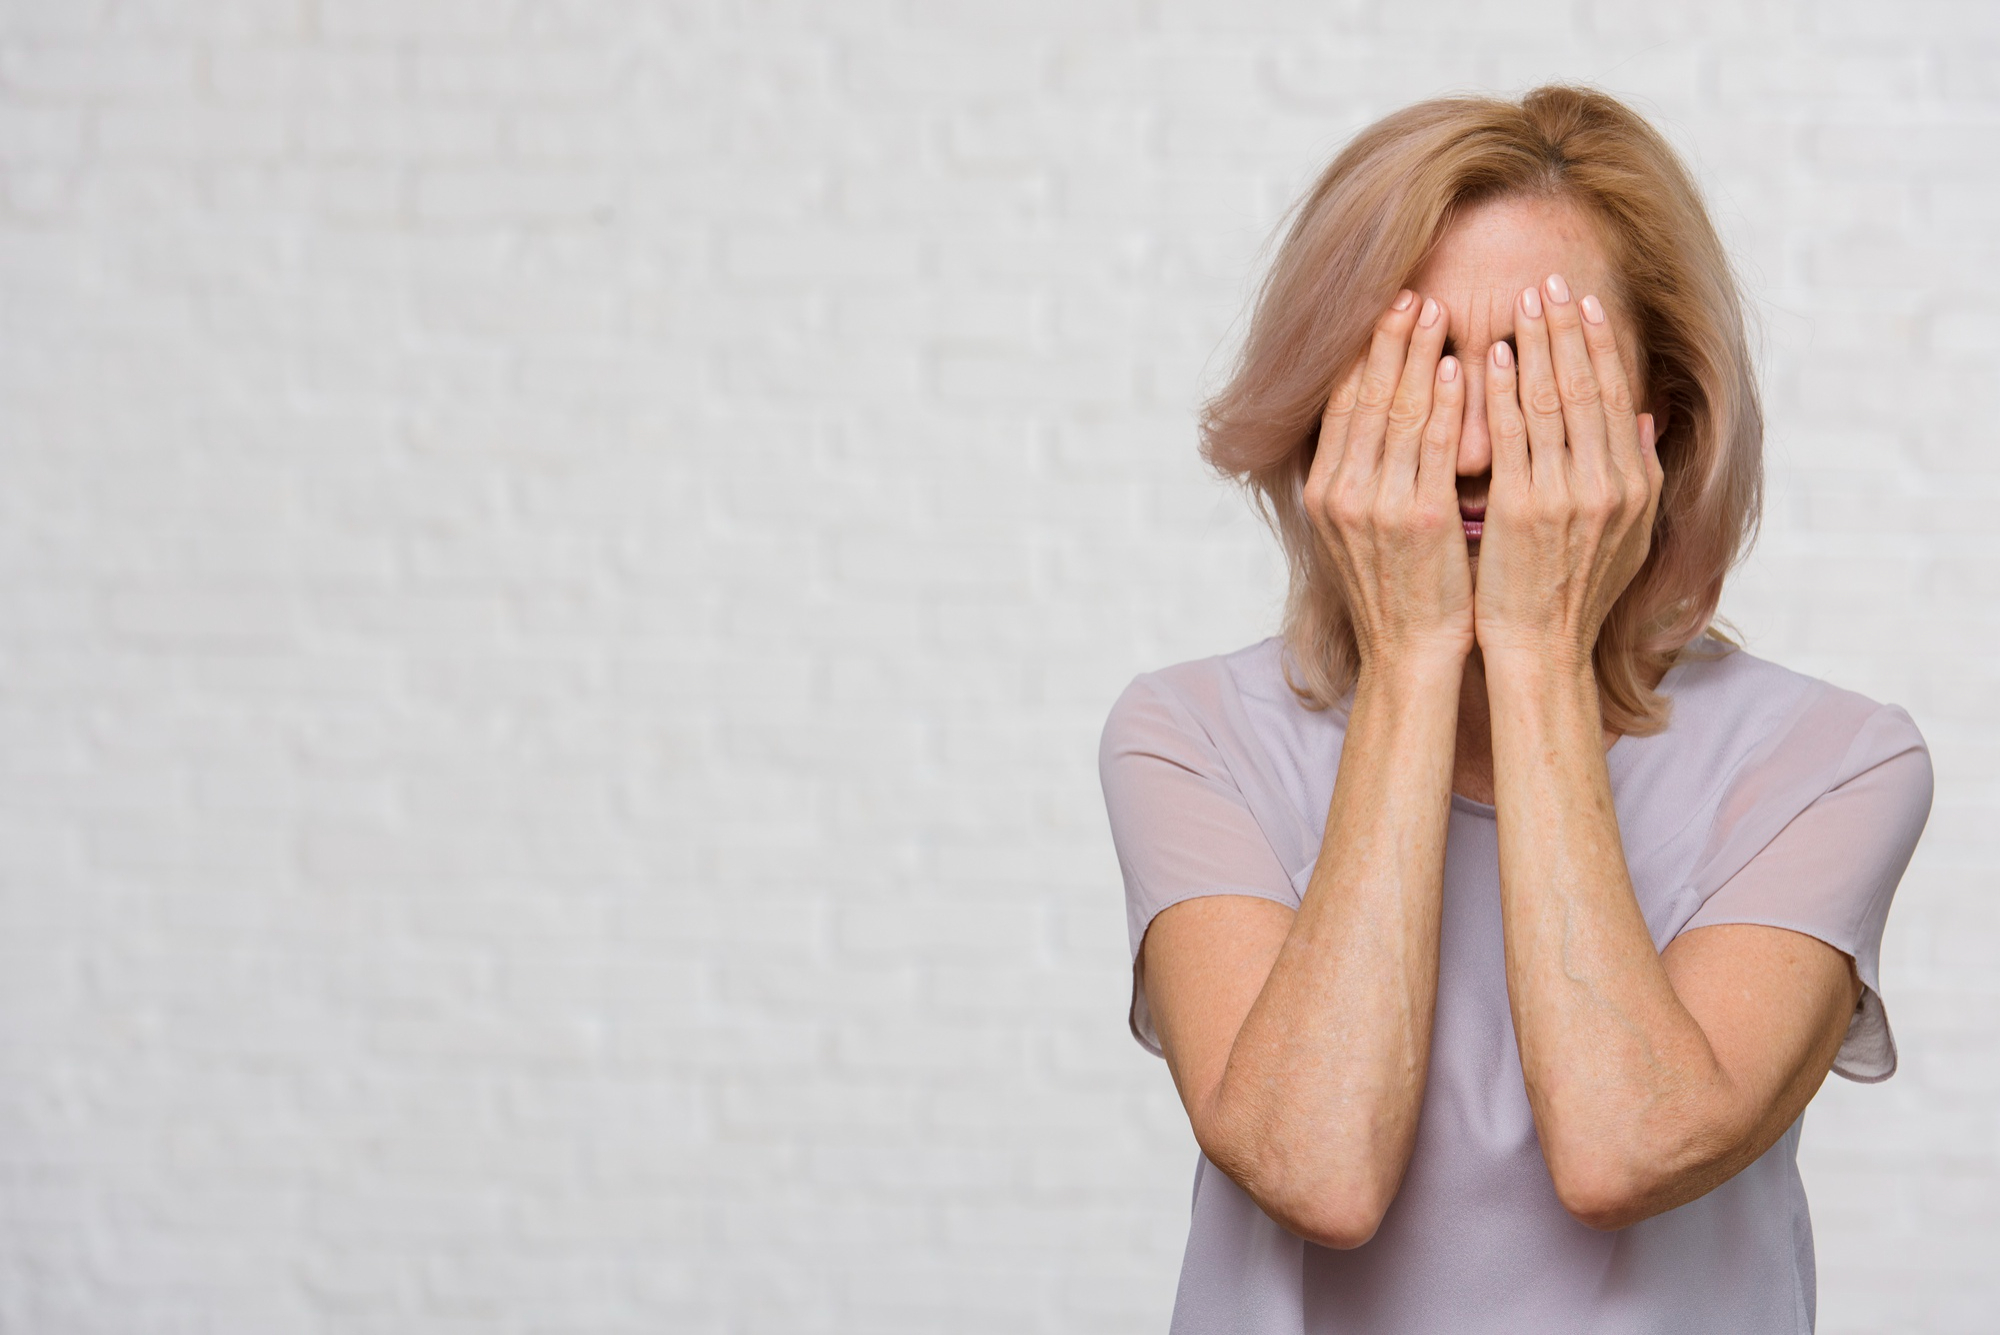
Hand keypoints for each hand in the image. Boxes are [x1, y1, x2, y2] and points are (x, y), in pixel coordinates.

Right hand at [1305, 290, 1472, 675]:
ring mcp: (1377, 505)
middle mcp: (1341, 492)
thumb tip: (1368, 423)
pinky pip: (1436, 445)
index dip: (1359, 353)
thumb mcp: (1357, 530)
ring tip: (1437, 311)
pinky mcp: (1420, 519)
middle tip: (1410, 292)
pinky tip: (1460, 368)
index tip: (1380, 312)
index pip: (1339, 404)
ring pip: (1399, 411)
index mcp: (1323, 491)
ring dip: (1420, 355)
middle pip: (1365, 396)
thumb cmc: (1397, 591)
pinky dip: (1447, 403)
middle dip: (1388, 339)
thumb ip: (1360, 475)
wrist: (1409, 654)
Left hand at [1474, 274, 1662, 673]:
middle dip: (1568, 327)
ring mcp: (1568, 495)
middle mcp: (1609, 484)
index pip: (1616, 395)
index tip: (1586, 302)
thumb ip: (1635, 473)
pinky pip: (1512, 436)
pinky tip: (1494, 356)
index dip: (1601, 344)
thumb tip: (1644, 417)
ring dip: (1536, 344)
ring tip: (1522, 301)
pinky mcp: (1524, 509)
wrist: (1541, 651)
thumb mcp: (1624, 534)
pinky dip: (1505, 391)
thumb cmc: (1571, 593)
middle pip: (1587, 386)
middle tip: (1551, 278)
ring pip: (1551, 401)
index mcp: (1635, 485)